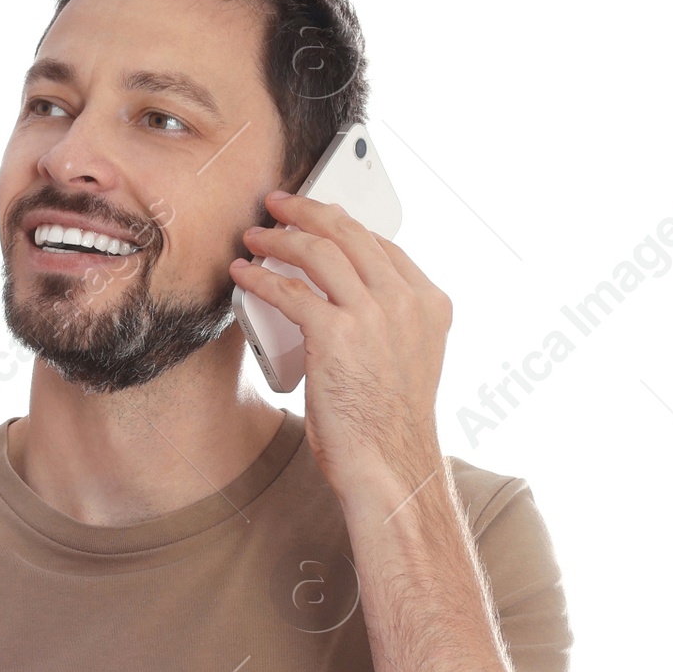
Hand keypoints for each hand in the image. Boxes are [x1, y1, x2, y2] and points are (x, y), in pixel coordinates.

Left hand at [230, 191, 452, 503]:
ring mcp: (374, 314)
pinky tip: (243, 274)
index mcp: (430, 304)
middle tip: (277, 205)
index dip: (342, 226)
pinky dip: (260, 278)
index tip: (315, 219)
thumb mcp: (406, 363)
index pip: (381, 246)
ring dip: (278, 238)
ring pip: (319, 252)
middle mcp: (406, 301)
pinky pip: (290, 291)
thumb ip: (389, 328)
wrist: (389, 466)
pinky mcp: (337, 334)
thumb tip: (347, 306)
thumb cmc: (387, 427)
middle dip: (307, 211)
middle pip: (350, 233)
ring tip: (253, 236)